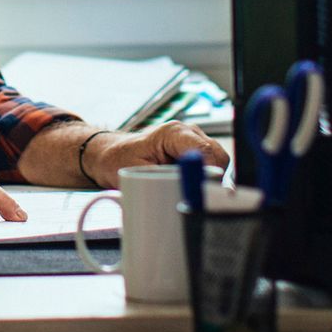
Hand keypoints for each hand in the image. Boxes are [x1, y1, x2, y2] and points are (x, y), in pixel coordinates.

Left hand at [83, 121, 229, 188]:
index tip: (204, 193)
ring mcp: (194, 141)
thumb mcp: (136, 172)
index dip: (210, 174)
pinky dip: (203, 181)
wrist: (113, 155)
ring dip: (207, 181)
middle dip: (212, 180)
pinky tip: (188, 187)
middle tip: (196, 198)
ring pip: (218, 164)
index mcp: (174, 132)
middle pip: (218, 157)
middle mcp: (188, 132)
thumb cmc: (120, 160)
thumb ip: (163, 180)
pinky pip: (210, 167)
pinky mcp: (195, 151)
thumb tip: (184, 190)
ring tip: (187, 192)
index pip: (206, 151)